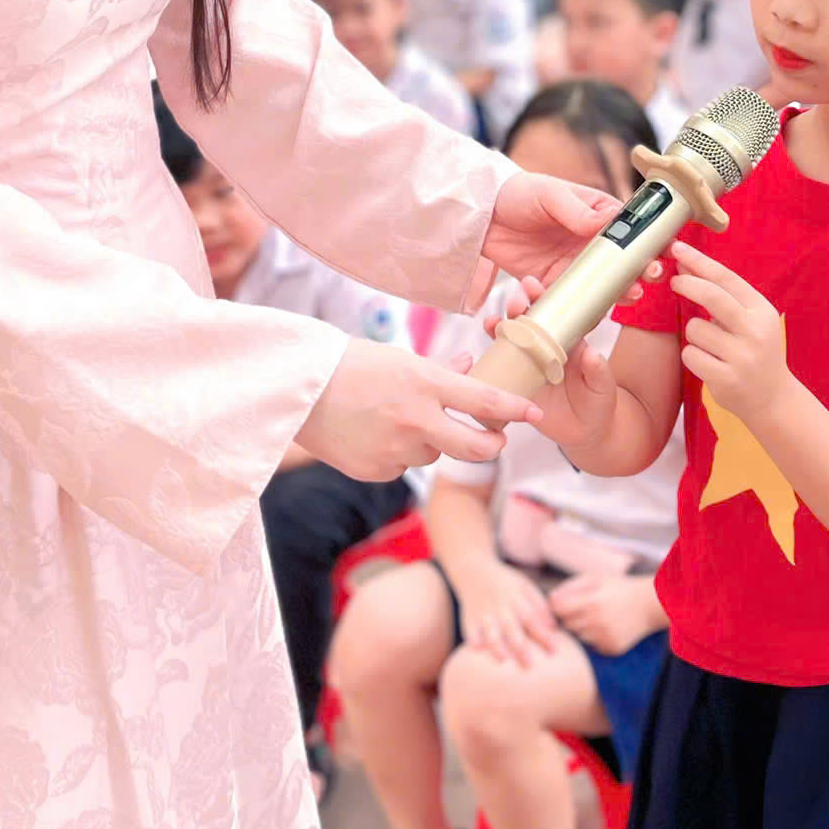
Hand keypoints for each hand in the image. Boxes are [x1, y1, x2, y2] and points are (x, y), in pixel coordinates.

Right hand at [295, 339, 542, 480]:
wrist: (295, 391)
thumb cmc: (347, 364)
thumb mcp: (399, 358)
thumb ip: (440, 369)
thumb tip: (470, 365)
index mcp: (425, 383)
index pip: (487, 403)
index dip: (517, 410)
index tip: (534, 413)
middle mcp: (416, 420)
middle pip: (476, 448)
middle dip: (491, 446)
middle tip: (493, 439)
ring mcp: (396, 450)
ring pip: (432, 453)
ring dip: (427, 441)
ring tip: (393, 417)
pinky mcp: (377, 471)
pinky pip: (401, 465)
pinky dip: (396, 453)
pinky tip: (372, 432)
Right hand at [454, 560, 559, 667]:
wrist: (474, 569)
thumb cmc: (505, 583)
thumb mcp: (524, 587)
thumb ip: (539, 606)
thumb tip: (553, 628)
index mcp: (517, 598)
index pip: (532, 619)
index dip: (543, 635)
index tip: (554, 651)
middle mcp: (500, 606)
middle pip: (511, 628)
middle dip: (520, 647)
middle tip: (529, 666)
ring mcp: (484, 611)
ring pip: (490, 630)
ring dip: (496, 645)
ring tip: (503, 660)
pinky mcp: (469, 616)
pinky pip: (470, 629)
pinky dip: (473, 638)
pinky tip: (477, 648)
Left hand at [482, 171, 653, 294]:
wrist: (483, 214)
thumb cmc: (521, 193)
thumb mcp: (550, 194)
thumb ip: (578, 211)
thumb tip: (610, 221)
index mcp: (599, 216)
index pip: (632, 232)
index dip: (650, 245)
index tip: (662, 255)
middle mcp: (591, 244)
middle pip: (623, 264)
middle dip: (639, 275)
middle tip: (645, 280)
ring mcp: (574, 266)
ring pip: (603, 287)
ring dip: (615, 295)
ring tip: (625, 296)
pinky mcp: (552, 284)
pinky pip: (569, 301)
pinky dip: (571, 307)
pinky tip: (554, 296)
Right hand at [485, 277, 617, 447]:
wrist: (585, 433)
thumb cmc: (598, 403)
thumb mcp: (603, 386)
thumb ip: (598, 371)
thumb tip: (591, 354)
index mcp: (568, 341)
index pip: (554, 313)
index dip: (543, 297)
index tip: (533, 286)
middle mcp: (546, 348)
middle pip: (529, 320)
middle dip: (519, 306)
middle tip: (514, 302)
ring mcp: (530, 363)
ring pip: (511, 339)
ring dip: (500, 326)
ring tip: (492, 322)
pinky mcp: (517, 382)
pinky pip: (502, 366)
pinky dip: (491, 355)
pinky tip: (484, 350)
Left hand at [549, 570, 662, 656]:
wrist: (650, 604)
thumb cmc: (618, 587)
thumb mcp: (594, 578)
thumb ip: (569, 586)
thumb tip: (549, 600)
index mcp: (591, 601)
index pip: (557, 609)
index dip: (557, 605)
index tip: (563, 602)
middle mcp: (597, 622)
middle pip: (566, 624)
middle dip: (570, 616)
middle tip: (584, 608)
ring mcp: (605, 638)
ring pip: (579, 637)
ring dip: (582, 628)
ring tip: (597, 616)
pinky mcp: (612, 649)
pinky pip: (593, 646)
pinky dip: (595, 638)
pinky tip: (607, 627)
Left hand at [668, 240, 794, 421]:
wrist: (774, 399)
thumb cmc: (756, 351)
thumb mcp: (751, 320)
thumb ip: (722, 296)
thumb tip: (685, 266)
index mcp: (762, 312)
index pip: (727, 279)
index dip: (699, 261)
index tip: (677, 248)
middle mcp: (755, 332)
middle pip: (712, 296)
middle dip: (688, 284)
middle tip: (674, 280)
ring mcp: (742, 357)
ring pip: (695, 329)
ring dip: (694, 333)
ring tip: (712, 346)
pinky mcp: (726, 379)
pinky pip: (690, 355)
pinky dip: (693, 356)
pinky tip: (710, 364)